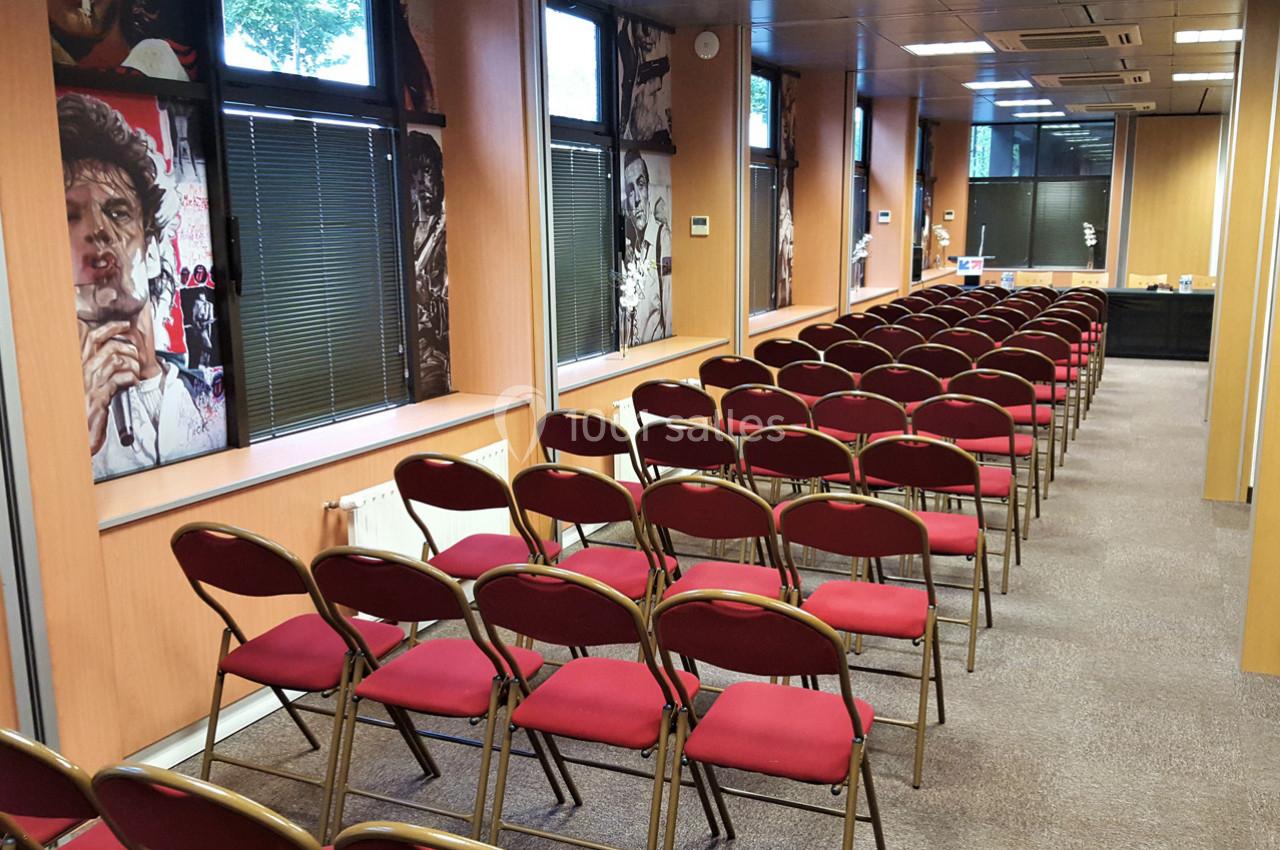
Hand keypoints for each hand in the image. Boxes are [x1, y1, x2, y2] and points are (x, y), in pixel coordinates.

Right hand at [81, 320, 140, 453]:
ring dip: (131, 362)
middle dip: (122, 339)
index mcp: (76, 365)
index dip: (108, 328)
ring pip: (115, 358)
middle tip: (135, 346)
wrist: (75, 434)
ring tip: (135, 369)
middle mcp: (81, 370)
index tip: (121, 325)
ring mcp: (90, 381)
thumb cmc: (82, 412)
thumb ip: (99, 372)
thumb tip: (115, 361)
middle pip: (102, 342)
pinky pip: (119, 378)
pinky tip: (132, 382)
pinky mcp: (99, 395)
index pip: (89, 337)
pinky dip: (130, 378)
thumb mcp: (88, 386)